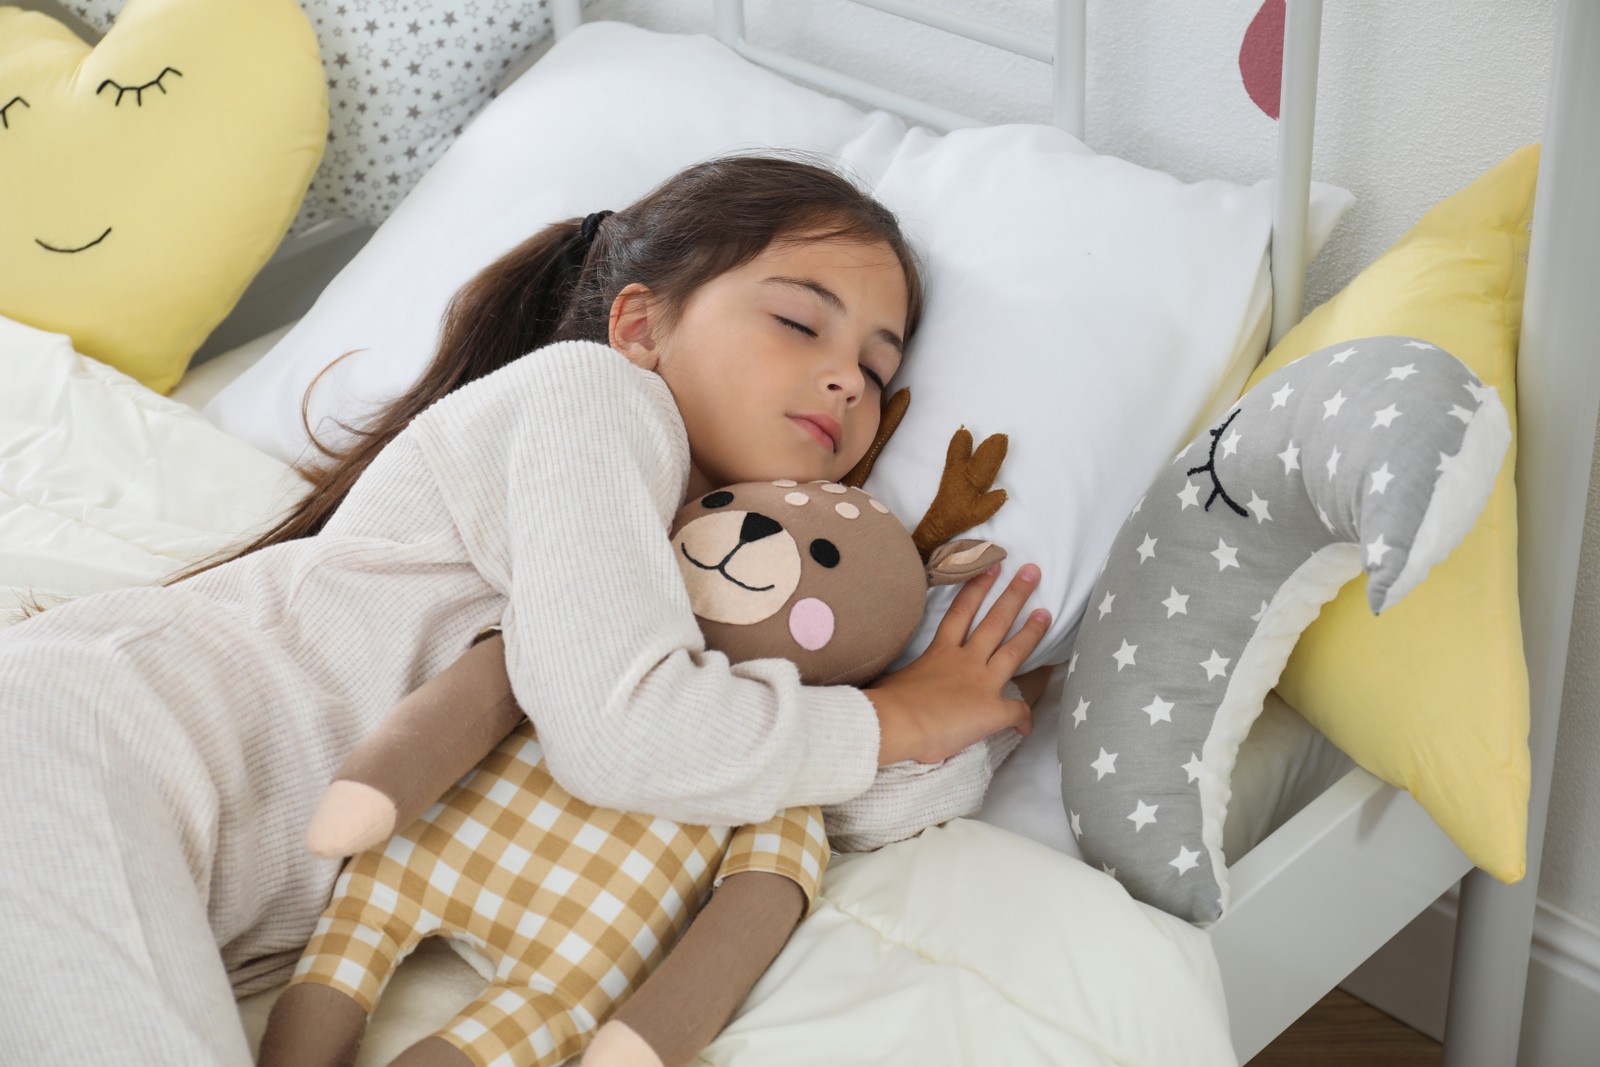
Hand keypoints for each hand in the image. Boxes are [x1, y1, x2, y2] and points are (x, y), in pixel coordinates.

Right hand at [866, 563, 1049, 764]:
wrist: (894, 722)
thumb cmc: (884, 701)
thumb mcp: (894, 680)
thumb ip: (907, 678)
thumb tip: (896, 689)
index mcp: (940, 652)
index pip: (961, 613)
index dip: (976, 588)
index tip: (990, 567)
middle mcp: (965, 661)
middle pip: (995, 622)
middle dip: (1014, 595)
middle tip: (1032, 571)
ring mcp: (981, 683)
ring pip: (1013, 652)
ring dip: (1032, 632)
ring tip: (1047, 612)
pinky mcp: (991, 710)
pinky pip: (1016, 712)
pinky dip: (1024, 719)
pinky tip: (1026, 726)